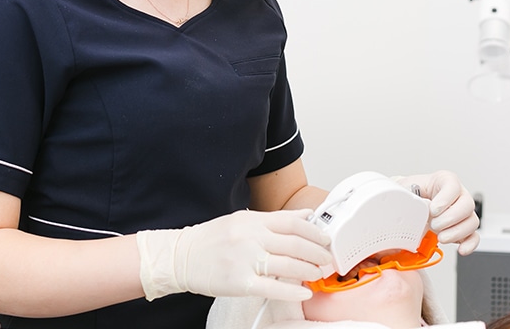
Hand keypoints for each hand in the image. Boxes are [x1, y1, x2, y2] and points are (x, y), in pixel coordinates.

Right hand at [138, 209, 331, 300]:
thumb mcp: (242, 220)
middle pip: (295, 243)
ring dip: (309, 270)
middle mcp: (251, 236)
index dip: (314, 232)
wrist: (181, 256)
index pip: (293, 222)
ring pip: (288, 265)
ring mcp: (245, 259)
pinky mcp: (240, 282)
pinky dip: (291, 290)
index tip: (326, 239)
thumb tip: (305, 216)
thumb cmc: (212, 239)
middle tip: (328, 259)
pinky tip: (303, 292)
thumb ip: (274, 219)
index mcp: (253, 220)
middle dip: (317, 252)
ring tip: (319, 274)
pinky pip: (272, 287)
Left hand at [396, 171, 480, 254]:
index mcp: (444, 181)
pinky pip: (474, 237)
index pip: (453, 185)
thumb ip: (405, 191)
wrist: (410, 204)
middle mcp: (458, 195)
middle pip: (467, 204)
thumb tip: (401, 199)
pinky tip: (460, 249)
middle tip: (434, 225)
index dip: (445, 198)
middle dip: (450, 218)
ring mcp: (463, 213)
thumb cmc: (409, 194)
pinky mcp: (464, 228)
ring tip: (441, 237)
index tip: (433, 210)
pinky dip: (469, 244)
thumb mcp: (405, 187)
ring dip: (457, 233)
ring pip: (472, 222)